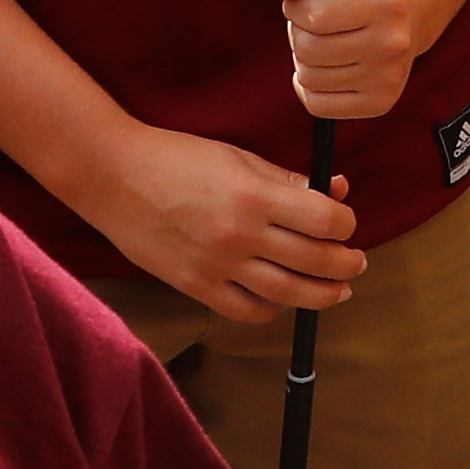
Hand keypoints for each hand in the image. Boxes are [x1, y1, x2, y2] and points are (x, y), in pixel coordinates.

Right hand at [73, 119, 364, 320]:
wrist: (113, 176)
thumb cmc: (179, 157)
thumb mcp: (240, 157)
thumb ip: (290, 179)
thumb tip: (337, 190)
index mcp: (255, 195)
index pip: (324, 221)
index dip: (345, 224)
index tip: (345, 224)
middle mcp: (240, 234)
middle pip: (314, 261)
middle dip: (345, 264)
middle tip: (356, 262)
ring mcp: (217, 265)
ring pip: (286, 294)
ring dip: (322, 296)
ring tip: (338, 290)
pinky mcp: (194, 286)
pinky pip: (245, 311)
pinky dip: (272, 310)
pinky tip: (283, 300)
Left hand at [266, 0, 463, 120]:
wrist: (403, 25)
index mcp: (387, 2)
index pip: (315, 15)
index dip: (296, 7)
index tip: (305, 1)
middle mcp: (394, 41)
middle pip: (309, 48)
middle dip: (300, 33)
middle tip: (315, 25)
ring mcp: (388, 77)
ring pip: (309, 77)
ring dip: (305, 61)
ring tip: (325, 44)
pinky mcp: (379, 103)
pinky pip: (316, 103)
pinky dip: (310, 88)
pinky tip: (327, 70)